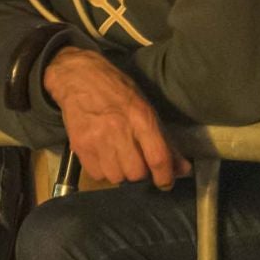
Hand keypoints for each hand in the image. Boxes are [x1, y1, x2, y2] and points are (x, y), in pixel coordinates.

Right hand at [45, 46, 189, 189]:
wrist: (77, 76)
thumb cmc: (116, 90)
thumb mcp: (145, 108)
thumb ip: (164, 140)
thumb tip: (183, 169)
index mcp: (141, 118)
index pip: (158, 158)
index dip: (165, 177)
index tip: (165, 182)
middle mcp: (118, 130)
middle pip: (136, 173)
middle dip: (140, 174)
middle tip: (136, 163)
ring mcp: (96, 138)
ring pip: (115, 177)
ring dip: (120, 173)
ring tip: (117, 159)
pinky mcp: (78, 145)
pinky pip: (96, 174)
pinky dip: (102, 171)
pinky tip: (102, 156)